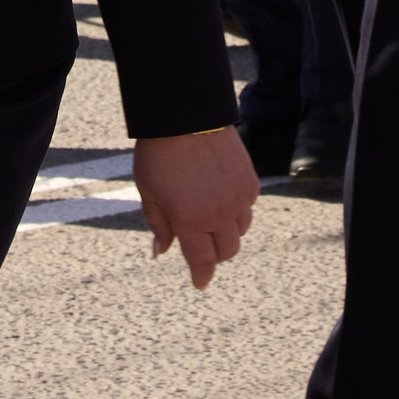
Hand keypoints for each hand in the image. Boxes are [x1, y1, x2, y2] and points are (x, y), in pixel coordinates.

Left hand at [132, 127, 258, 289]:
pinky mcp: (250, 181)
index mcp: (191, 221)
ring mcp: (238, 198)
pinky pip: (248, 206)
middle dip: (214, 254)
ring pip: (240, 231)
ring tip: (210, 217)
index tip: (199, 282)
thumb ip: (158, 225)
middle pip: (226, 251)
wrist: (184, 116)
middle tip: (201, 246)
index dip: (201, 276)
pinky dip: (237, 208)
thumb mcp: (149, 192)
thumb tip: (160, 252)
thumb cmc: (159, 154)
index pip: (203, 263)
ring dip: (227, 231)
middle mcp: (219, 214)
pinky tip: (221, 195)